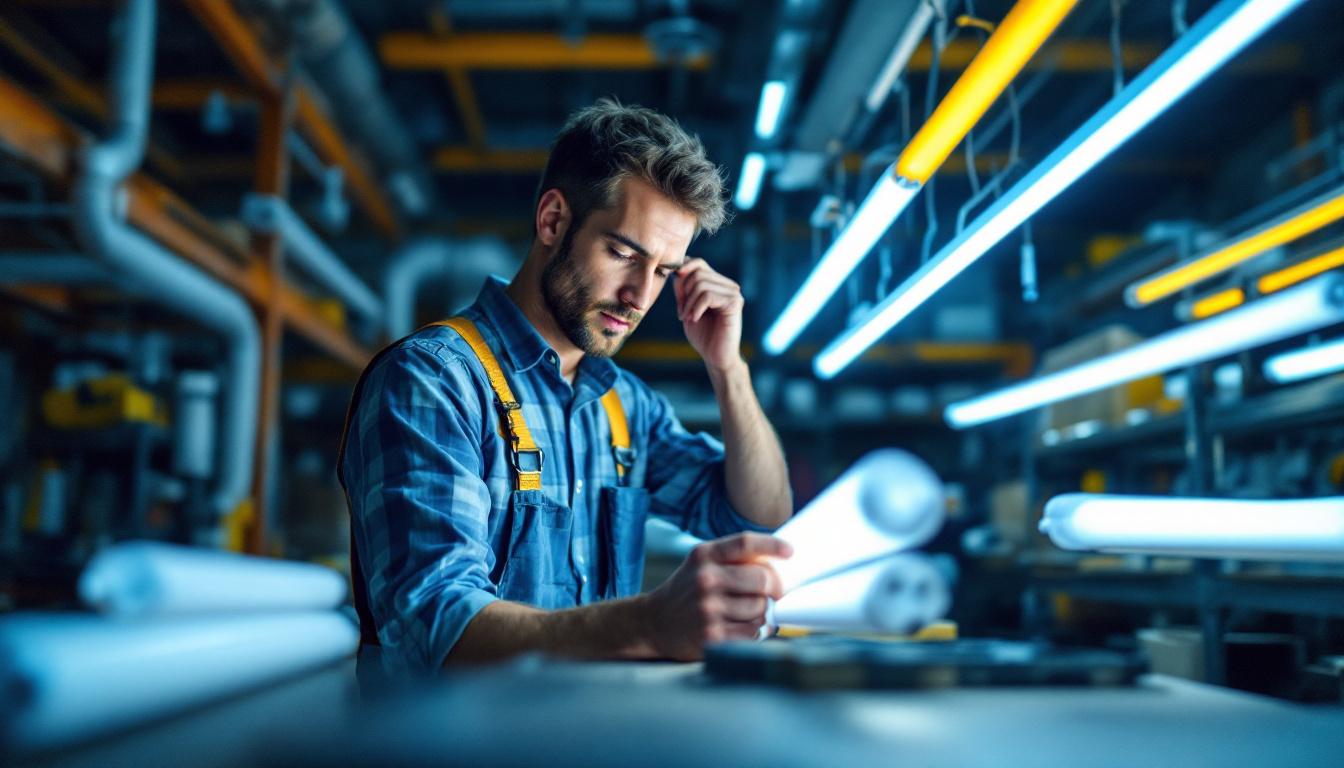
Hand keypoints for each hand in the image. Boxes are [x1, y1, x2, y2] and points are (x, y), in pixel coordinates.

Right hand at [639, 532, 791, 660]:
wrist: (654, 623)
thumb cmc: (687, 591)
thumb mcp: (701, 564)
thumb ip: (733, 559)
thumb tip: (778, 563)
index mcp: (705, 556)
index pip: (746, 543)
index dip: (773, 546)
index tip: (790, 552)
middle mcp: (706, 579)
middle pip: (762, 579)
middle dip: (774, 588)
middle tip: (773, 594)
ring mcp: (709, 608)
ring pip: (761, 608)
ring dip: (763, 613)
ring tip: (750, 613)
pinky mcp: (713, 635)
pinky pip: (753, 632)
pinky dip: (755, 631)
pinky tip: (744, 627)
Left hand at [674, 259, 745, 374]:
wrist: (716, 357)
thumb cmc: (702, 334)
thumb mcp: (686, 307)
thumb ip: (683, 288)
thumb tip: (678, 270)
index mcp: (717, 283)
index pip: (697, 262)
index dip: (682, 274)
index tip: (678, 297)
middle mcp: (727, 285)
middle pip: (697, 271)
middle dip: (684, 292)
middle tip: (682, 313)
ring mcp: (733, 293)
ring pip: (701, 283)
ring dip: (688, 303)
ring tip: (689, 318)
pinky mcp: (735, 303)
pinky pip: (708, 295)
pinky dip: (696, 308)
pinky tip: (696, 319)